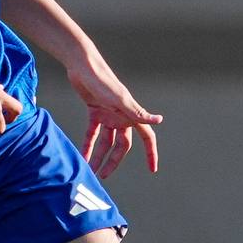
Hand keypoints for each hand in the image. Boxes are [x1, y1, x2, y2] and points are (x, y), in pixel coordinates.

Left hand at [68, 54, 162, 178]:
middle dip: (113, 161)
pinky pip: (92, 133)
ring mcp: (108, 115)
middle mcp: (122, 116)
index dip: (151, 153)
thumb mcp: (120, 99)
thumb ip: (139, 112)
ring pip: (105, 141)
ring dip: (98, 155)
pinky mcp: (95, 111)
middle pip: (121, 145)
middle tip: (102, 176)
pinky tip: (82, 156)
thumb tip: (160, 120)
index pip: (147, 137)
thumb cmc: (103, 80)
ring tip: (88, 170)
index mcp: (132, 114)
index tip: (153, 170)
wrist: (83, 66)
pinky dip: (87, 144)